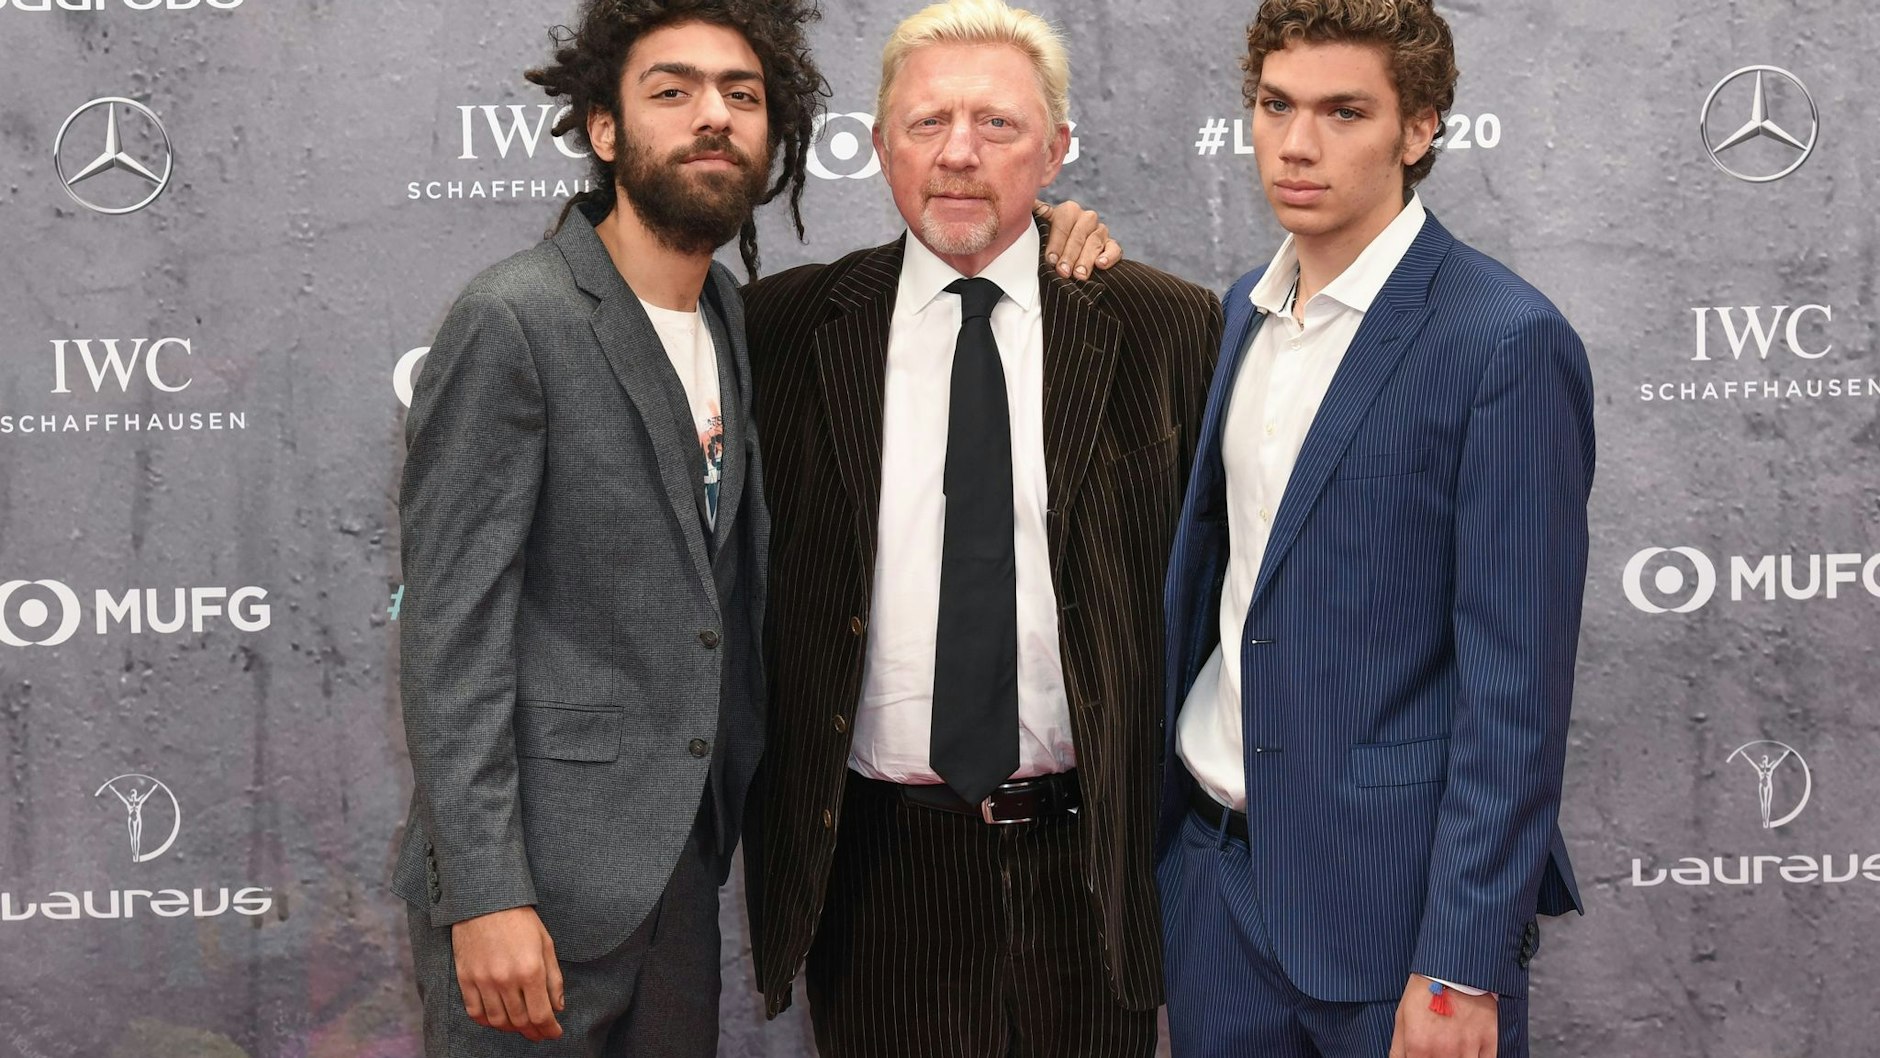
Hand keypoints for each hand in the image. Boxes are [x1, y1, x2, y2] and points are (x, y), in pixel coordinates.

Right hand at [451, 906, 565, 1040]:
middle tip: (540, 1033)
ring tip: (521, 1026)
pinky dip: (487, 1021)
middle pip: (520, 1021)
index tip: (554, 1033)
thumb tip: (557, 1008)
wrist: (485, 901)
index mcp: (530, 970)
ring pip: (498, 1021)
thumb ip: (553, 978)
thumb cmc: (520, 920)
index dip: (549, 1029)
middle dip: (533, 1032)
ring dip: (511, 1028)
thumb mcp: (546, 944)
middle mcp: (506, 980)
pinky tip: (497, 1019)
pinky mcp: (465, 978)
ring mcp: (483, 981)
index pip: (541, 1015)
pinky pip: (475, 1012)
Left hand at [1033, 199, 1121, 278]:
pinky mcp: (1111, 245)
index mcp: (1067, 211)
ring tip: (1079, 275)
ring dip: (1086, 259)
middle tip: (1063, 272)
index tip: (1050, 259)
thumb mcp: (1039, 230)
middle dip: (1070, 255)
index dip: (1056, 242)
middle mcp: (1085, 218)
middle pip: (1079, 234)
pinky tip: (1101, 264)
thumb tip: (1027, 205)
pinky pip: (1114, 249)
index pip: (1063, 223)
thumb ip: (1036, 217)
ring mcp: (1100, 231)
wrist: (1064, 256)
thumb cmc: (1048, 243)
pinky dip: (1109, 256)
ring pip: (1095, 242)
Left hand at [1388, 975, 1496, 1057]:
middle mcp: (1444, 1051)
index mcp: (1419, 1047)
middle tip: (1440, 1050)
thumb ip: (1399, 1050)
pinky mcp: (1489, 1040)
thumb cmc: (1424, 992)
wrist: (1452, 968)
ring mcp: (1468, 1047)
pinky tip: (1471, 1052)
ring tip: (1454, 1049)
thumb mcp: (1402, 1018)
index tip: (1424, 1056)